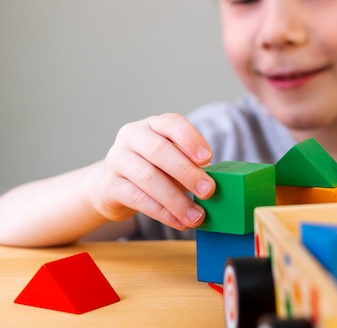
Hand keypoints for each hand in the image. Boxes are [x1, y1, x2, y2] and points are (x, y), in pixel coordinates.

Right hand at [88, 113, 214, 230]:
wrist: (112, 185)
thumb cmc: (153, 168)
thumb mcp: (172, 160)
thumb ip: (191, 165)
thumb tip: (218, 182)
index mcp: (153, 125)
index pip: (172, 123)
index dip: (190, 139)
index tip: (208, 158)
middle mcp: (132, 137)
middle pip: (159, 151)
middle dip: (187, 172)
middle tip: (208, 191)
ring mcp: (117, 160)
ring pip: (148, 178)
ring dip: (176, 200)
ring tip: (196, 216)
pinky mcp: (109, 186)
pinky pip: (138, 199)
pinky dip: (163, 213)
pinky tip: (180, 222)